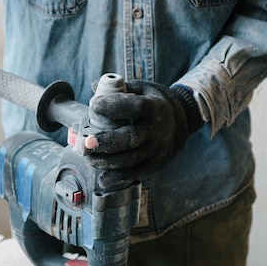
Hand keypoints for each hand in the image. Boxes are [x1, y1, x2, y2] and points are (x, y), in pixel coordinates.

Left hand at [84, 81, 202, 186]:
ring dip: (107, 160)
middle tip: (87, 142)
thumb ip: (119, 88)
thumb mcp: (141, 89)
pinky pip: (136, 173)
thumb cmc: (152, 103)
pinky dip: (118, 177)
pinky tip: (102, 178)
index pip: (135, 106)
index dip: (114, 107)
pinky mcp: (156, 164)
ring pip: (131, 158)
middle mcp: (157, 129)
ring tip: (88, 157)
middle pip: (131, 138)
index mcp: (154, 107)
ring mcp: (158, 149)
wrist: (179, 121)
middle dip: (107, 141)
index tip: (94, 106)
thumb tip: (94, 87)